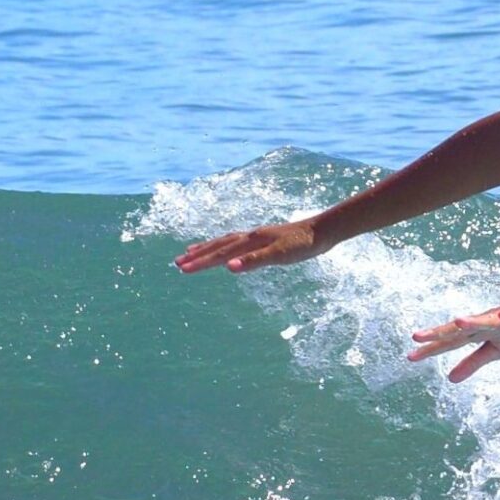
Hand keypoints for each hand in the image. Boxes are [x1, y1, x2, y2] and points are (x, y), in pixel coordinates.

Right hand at [174, 217, 321, 274]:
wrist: (322, 230)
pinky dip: (224, 246)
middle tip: (176, 264)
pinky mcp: (264, 239)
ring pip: (225, 242)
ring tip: (190, 252)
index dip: (200, 262)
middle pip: (218, 246)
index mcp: (250, 241)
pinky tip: (227, 251)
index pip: (220, 254)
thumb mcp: (280, 255)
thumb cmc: (303, 244)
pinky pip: (236, 242)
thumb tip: (229, 268)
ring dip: (207, 248)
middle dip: (197, 256)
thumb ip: (254, 262)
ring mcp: (256, 237)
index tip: (181, 269)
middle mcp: (250, 236)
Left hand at [407, 289, 499, 381]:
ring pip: (486, 320)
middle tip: (417, 337)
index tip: (410, 356)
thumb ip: (472, 363)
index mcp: (478, 333)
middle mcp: (486, 322)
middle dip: (440, 333)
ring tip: (458, 322)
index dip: (431, 349)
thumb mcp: (494, 352)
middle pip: (460, 329)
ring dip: (473, 321)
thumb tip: (449, 379)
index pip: (450, 342)